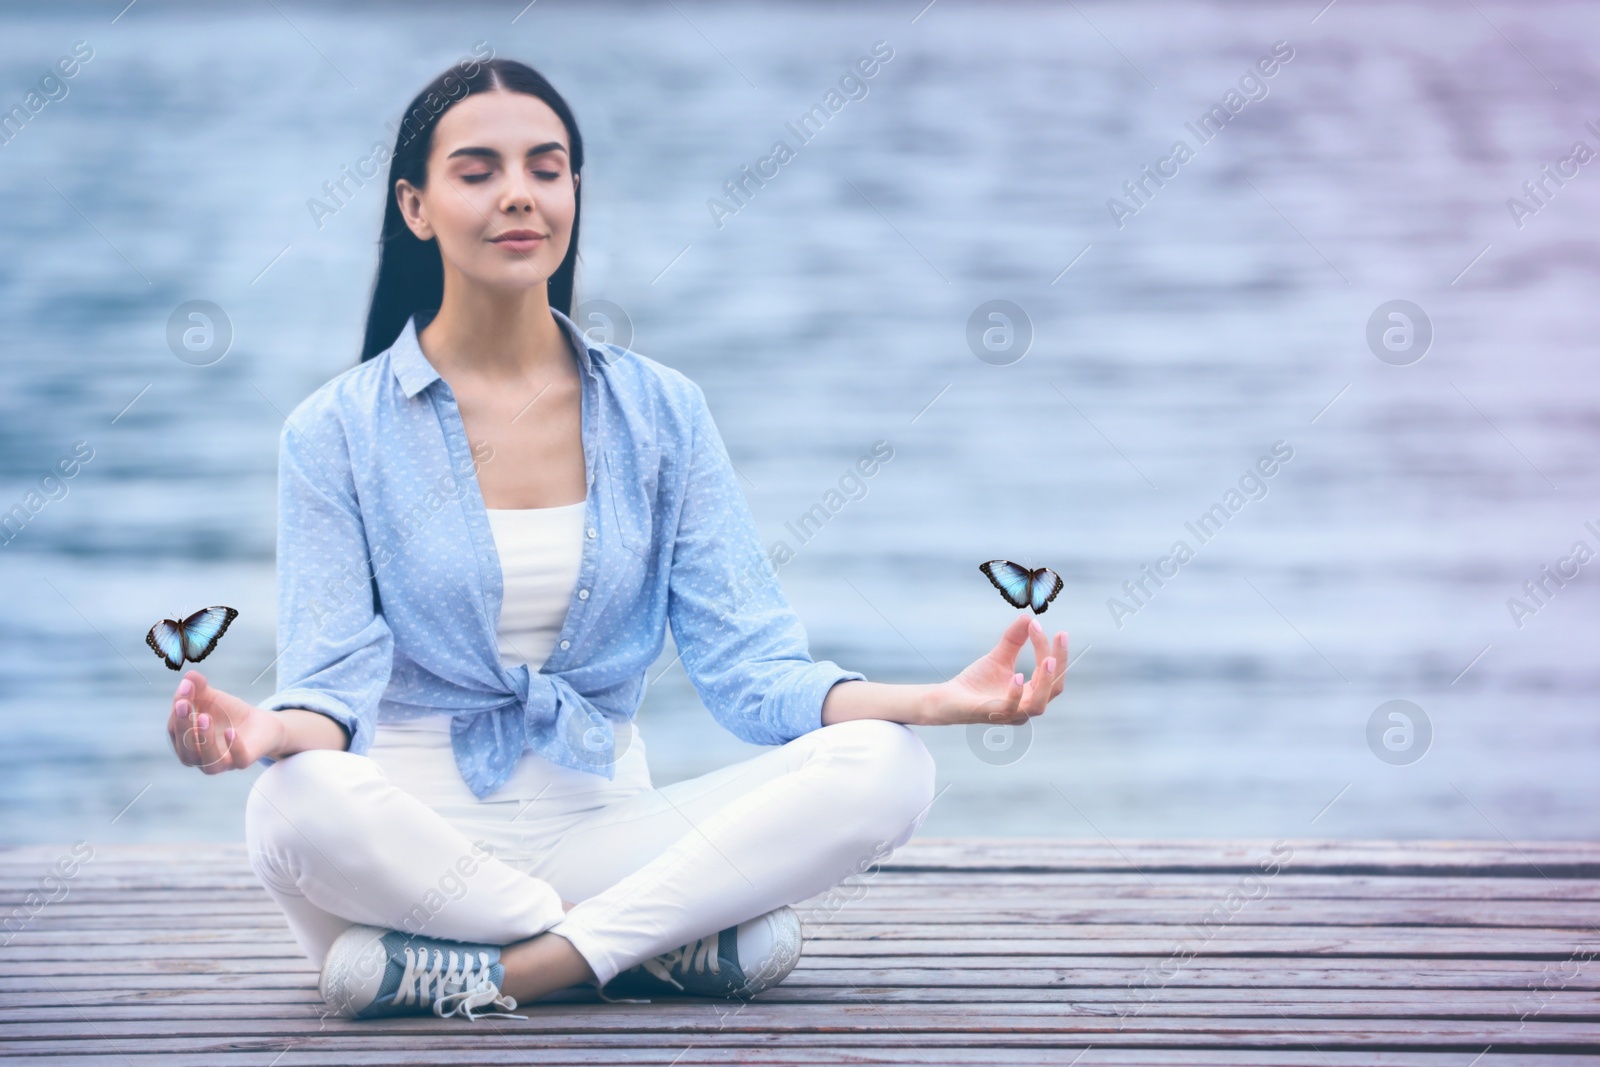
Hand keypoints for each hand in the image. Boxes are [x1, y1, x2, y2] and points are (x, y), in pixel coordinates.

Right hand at [168, 670, 284, 773]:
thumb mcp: (212, 697)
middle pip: (186, 752)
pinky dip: (234, 747)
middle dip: (183, 727)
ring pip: (209, 764)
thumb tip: (189, 675)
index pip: (175, 731)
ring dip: (205, 740)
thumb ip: (199, 688)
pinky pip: (239, 761)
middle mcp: (201, 758)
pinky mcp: (244, 761)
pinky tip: (231, 731)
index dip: (177, 711)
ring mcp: (223, 763)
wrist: (260, 722)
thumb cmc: (228, 713)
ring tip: (205, 717)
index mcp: (186, 743)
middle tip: (184, 704)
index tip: (185, 688)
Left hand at [924, 614, 1066, 726]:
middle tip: (1060, 635)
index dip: (1052, 649)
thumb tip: (1028, 617)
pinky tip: (1017, 676)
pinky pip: (1011, 709)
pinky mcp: (993, 715)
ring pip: (1039, 704)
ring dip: (1045, 681)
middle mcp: (1026, 707)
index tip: (1041, 624)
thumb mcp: (999, 657)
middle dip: (1059, 662)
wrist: (949, 697)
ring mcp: (1011, 714)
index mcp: (1032, 694)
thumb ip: (1014, 640)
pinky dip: (1016, 693)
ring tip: (1048, 660)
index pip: (1051, 673)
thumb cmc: (977, 682)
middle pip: (1053, 688)